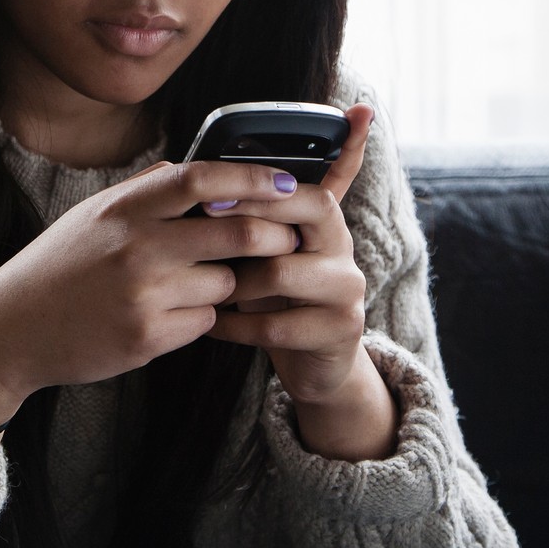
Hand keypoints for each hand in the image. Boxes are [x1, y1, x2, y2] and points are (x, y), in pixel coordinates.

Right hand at [0, 158, 308, 428]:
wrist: (10, 330)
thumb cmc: (56, 267)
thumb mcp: (91, 215)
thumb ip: (141, 192)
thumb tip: (190, 170)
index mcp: (123, 210)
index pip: (203, 180)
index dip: (253, 179)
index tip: (287, 183)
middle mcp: (135, 248)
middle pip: (236, 233)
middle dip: (273, 236)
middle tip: (288, 239)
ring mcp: (142, 295)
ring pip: (225, 284)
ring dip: (229, 284)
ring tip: (205, 283)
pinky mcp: (146, 339)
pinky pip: (203, 323)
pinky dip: (201, 317)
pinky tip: (173, 314)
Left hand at [205, 104, 399, 459]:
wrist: (314, 363)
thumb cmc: (277, 299)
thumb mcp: (267, 253)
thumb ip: (253, 220)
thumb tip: (206, 184)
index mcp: (325, 220)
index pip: (308, 185)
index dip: (263, 185)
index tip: (213, 191)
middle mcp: (344, 247)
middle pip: (310, 211)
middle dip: (251, 215)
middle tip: (201, 221)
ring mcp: (347, 288)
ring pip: (280, 271)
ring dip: (233, 281)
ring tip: (202, 285)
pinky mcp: (339, 329)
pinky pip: (274, 324)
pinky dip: (234, 325)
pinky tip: (210, 323)